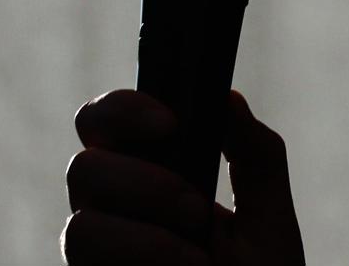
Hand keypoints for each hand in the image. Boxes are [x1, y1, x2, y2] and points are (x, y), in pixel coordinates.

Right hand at [63, 88, 304, 265]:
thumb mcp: (271, 220)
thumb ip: (255, 155)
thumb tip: (227, 99)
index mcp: (148, 181)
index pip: (102, 124)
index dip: (123, 109)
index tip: (173, 123)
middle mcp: (113, 217)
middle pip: (82, 165)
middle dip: (144, 180)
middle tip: (197, 207)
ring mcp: (99, 261)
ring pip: (78, 223)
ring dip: (145, 232)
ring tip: (196, 254)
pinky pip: (85, 259)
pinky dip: (144, 255)